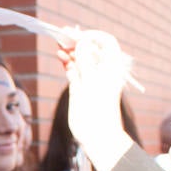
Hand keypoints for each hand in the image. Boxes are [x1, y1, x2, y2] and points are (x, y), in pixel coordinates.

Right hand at [57, 28, 133, 170]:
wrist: (97, 134)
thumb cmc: (98, 107)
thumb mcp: (91, 79)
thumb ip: (85, 58)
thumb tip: (82, 40)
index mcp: (112, 67)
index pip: (105, 42)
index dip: (92, 36)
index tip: (79, 36)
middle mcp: (102, 70)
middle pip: (90, 49)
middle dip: (77, 41)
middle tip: (62, 36)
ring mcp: (91, 79)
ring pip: (80, 59)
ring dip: (70, 51)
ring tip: (59, 46)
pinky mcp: (81, 88)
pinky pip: (75, 70)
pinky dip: (68, 63)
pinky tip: (61, 58)